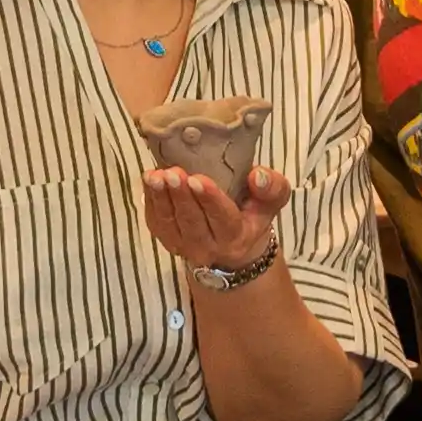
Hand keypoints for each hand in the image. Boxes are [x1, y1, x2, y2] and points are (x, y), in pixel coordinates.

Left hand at [140, 159, 291, 278]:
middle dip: (181, 196)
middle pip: (191, 221)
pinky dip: (150, 201)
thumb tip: (257, 176)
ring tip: (155, 175)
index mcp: (236, 237)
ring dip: (160, 198)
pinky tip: (149, 180)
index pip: (223, 219)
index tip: (198, 179)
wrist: (233, 245)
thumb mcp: (271, 202)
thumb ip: (272, 188)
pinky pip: (155, 222)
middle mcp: (208, 247)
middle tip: (173, 173)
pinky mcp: (167, 239)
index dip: (210, 199)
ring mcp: (184, 246)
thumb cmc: (252, 214)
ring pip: (169, 223)